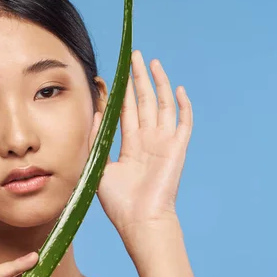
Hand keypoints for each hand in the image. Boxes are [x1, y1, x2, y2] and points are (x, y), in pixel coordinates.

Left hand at [89, 50, 192, 242]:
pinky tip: (178, 88)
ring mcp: (164, 142)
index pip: (124, 111)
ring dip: (157, 83)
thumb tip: (92, 112)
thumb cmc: (119, 202)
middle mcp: (147, 140)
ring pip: (161, 104)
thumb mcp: (100, 166)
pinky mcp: (177, 148)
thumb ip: (96, 138)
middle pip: (142, 101)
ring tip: (150, 62)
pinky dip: (183, 105)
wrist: (139, 220)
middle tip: (133, 56)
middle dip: (137, 78)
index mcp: (130, 145)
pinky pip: (184, 122)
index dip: (118, 92)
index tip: (110, 75)